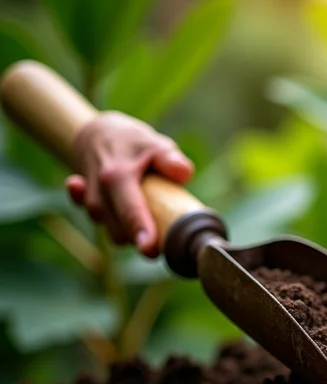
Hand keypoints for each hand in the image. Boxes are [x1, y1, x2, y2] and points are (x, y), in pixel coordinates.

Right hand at [68, 111, 193, 256]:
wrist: (97, 133)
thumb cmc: (134, 142)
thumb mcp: (155, 143)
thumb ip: (170, 159)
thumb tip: (183, 173)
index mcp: (117, 176)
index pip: (129, 210)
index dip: (141, 232)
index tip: (151, 250)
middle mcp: (100, 191)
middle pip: (119, 231)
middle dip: (140, 240)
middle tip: (164, 239)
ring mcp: (90, 199)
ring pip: (110, 231)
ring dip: (130, 234)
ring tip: (148, 222)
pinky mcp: (86, 205)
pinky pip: (94, 221)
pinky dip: (104, 223)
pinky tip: (111, 216)